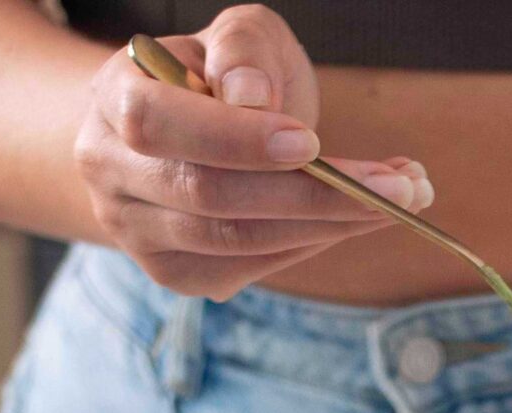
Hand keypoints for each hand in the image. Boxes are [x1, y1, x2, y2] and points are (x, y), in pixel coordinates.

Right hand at [76, 4, 432, 298]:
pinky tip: (353, 219)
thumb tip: (254, 100)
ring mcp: (139, 234)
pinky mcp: (178, 275)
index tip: (310, 143)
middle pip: (209, 197)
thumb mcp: (235, 37)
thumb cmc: (215, 75)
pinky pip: (249, 268)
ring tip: (399, 199)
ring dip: (327, 225)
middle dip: (312, 195)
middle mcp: (112, 175)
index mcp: (113, 100)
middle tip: (399, 185)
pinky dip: (309, 245)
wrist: (182, 130)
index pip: (161, 126)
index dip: (235, 140)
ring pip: (236, 241)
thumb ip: (243, 51)